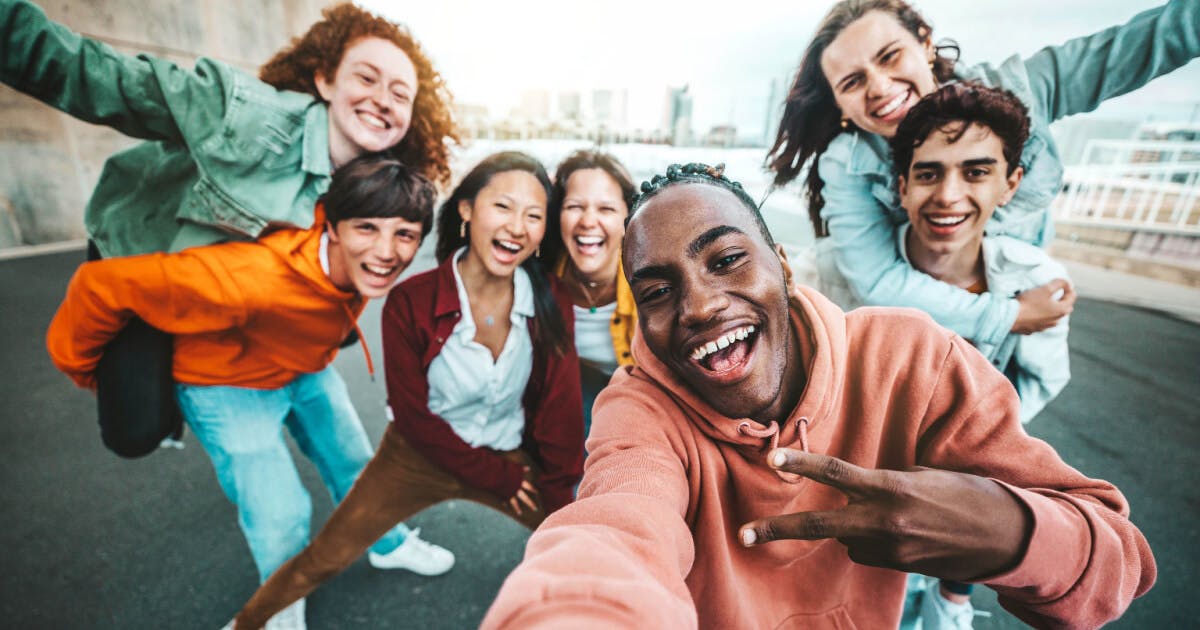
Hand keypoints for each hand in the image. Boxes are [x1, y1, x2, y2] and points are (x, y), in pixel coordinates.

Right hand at [507, 467, 539, 515]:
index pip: (529, 487)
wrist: (497, 473)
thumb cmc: (506, 468)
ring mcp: (510, 493)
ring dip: (517, 509)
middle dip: (530, 503)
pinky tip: (505, 506)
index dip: (533, 489)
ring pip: (515, 503)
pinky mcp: (503, 495)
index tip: (537, 493)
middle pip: (525, 498)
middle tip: (535, 509)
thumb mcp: (516, 467)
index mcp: (520, 482)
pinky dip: (505, 503)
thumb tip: (528, 468)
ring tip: (520, 513)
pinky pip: (504, 501)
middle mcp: (517, 489)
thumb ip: (522, 469)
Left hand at [739, 449, 1029, 581]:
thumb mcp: (924, 474)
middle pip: (818, 525)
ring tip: (896, 513)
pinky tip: (902, 531)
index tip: (772, 459)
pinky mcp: (898, 567)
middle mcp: (886, 521)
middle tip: (743, 533)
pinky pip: (866, 551)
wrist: (1006, 537)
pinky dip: (871, 539)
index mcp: (892, 488)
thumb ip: (884, 480)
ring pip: (846, 537)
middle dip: (777, 530)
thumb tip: (855, 489)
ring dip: (853, 525)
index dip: (801, 464)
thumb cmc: (967, 492)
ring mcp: (891, 549)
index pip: (836, 473)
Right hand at [1012, 279, 1073, 333]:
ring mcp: (1045, 327)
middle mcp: (1056, 320)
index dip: (1068, 288)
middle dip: (1062, 300)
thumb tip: (1067, 283)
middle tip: (1056, 292)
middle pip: (1064, 308)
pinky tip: (1034, 312)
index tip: (1063, 283)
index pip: (1071, 297)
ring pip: (1053, 317)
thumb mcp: (1045, 289)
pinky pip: (1041, 322)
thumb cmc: (1029, 303)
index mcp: (1061, 310)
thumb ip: (1059, 283)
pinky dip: (1041, 316)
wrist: (1011, 318)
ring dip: (1052, 310)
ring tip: (1045, 303)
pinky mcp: (1034, 330)